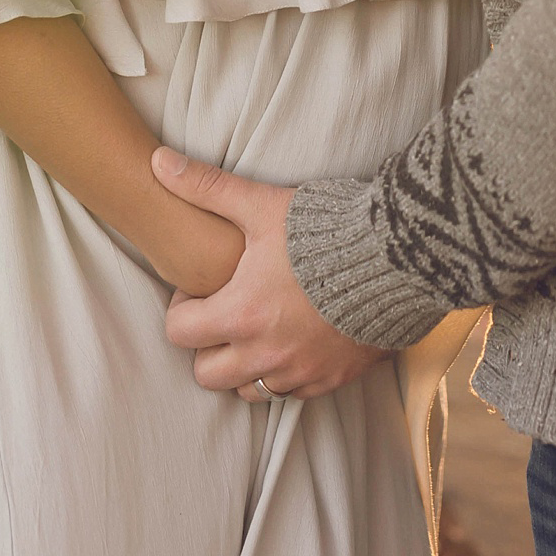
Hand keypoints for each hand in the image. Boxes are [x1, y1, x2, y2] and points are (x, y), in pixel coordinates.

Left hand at [151, 147, 385, 400]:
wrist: (398, 257)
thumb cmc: (325, 230)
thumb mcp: (262, 204)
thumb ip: (206, 187)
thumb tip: (157, 162)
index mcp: (241, 313)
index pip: (179, 333)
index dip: (183, 308)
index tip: (203, 287)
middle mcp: (265, 353)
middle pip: (207, 374)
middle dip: (207, 346)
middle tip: (227, 310)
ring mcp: (300, 372)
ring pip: (248, 391)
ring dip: (244, 365)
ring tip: (260, 326)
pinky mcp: (331, 379)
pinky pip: (292, 393)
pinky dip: (286, 373)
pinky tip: (297, 338)